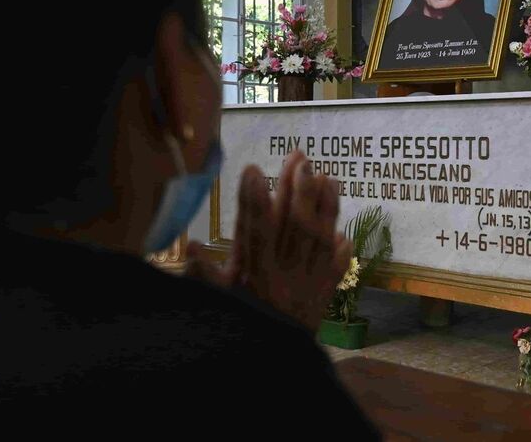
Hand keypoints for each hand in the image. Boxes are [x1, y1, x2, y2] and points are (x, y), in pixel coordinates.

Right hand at [185, 151, 351, 333]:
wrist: (273, 372)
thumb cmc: (240, 330)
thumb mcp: (216, 305)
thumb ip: (204, 276)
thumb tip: (190, 246)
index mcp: (253, 276)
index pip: (252, 231)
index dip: (252, 200)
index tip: (253, 170)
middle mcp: (283, 277)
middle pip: (293, 227)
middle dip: (297, 190)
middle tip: (300, 159)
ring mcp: (308, 286)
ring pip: (319, 240)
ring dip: (324, 207)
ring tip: (327, 177)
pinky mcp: (324, 298)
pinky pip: (337, 269)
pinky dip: (340, 249)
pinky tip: (341, 231)